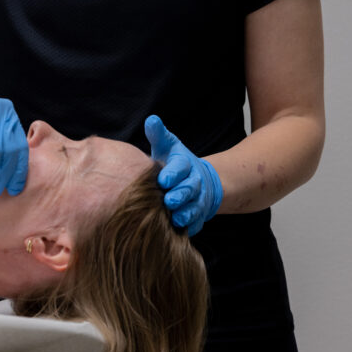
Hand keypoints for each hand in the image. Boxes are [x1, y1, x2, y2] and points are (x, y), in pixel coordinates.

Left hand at [144, 115, 222, 235]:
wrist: (200, 181)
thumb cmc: (174, 163)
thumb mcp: (168, 146)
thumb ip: (159, 135)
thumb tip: (151, 120)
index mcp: (184, 164)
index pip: (180, 167)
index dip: (172, 174)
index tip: (162, 180)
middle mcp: (194, 183)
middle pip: (189, 189)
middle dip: (180, 195)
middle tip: (168, 201)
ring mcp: (198, 201)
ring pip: (194, 208)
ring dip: (186, 213)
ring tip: (175, 218)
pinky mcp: (198, 216)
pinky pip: (196, 223)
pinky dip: (190, 227)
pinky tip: (179, 231)